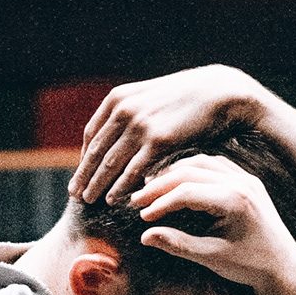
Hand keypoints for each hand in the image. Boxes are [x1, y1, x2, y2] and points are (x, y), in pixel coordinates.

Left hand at [69, 65, 295, 205]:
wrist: (219, 92)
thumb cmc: (187, 99)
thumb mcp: (151, 99)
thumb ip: (132, 112)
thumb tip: (117, 132)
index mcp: (118, 98)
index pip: (92, 135)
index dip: (84, 159)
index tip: (80, 176)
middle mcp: (123, 110)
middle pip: (95, 151)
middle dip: (84, 176)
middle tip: (76, 196)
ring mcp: (139, 124)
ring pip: (109, 163)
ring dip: (98, 185)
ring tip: (91, 202)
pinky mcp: (158, 140)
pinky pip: (132, 170)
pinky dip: (121, 187)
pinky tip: (115, 200)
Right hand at [127, 154, 295, 294]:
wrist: (283, 265)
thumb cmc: (250, 265)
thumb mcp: (212, 258)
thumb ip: (178, 244)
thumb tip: (145, 236)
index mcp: (235, 200)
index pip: (186, 192)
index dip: (160, 203)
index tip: (142, 217)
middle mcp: (242, 182)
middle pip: (190, 172)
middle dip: (160, 185)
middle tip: (137, 200)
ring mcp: (246, 178)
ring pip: (201, 163)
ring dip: (174, 173)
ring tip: (151, 189)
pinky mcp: (247, 180)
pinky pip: (214, 164)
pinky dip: (191, 170)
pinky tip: (176, 182)